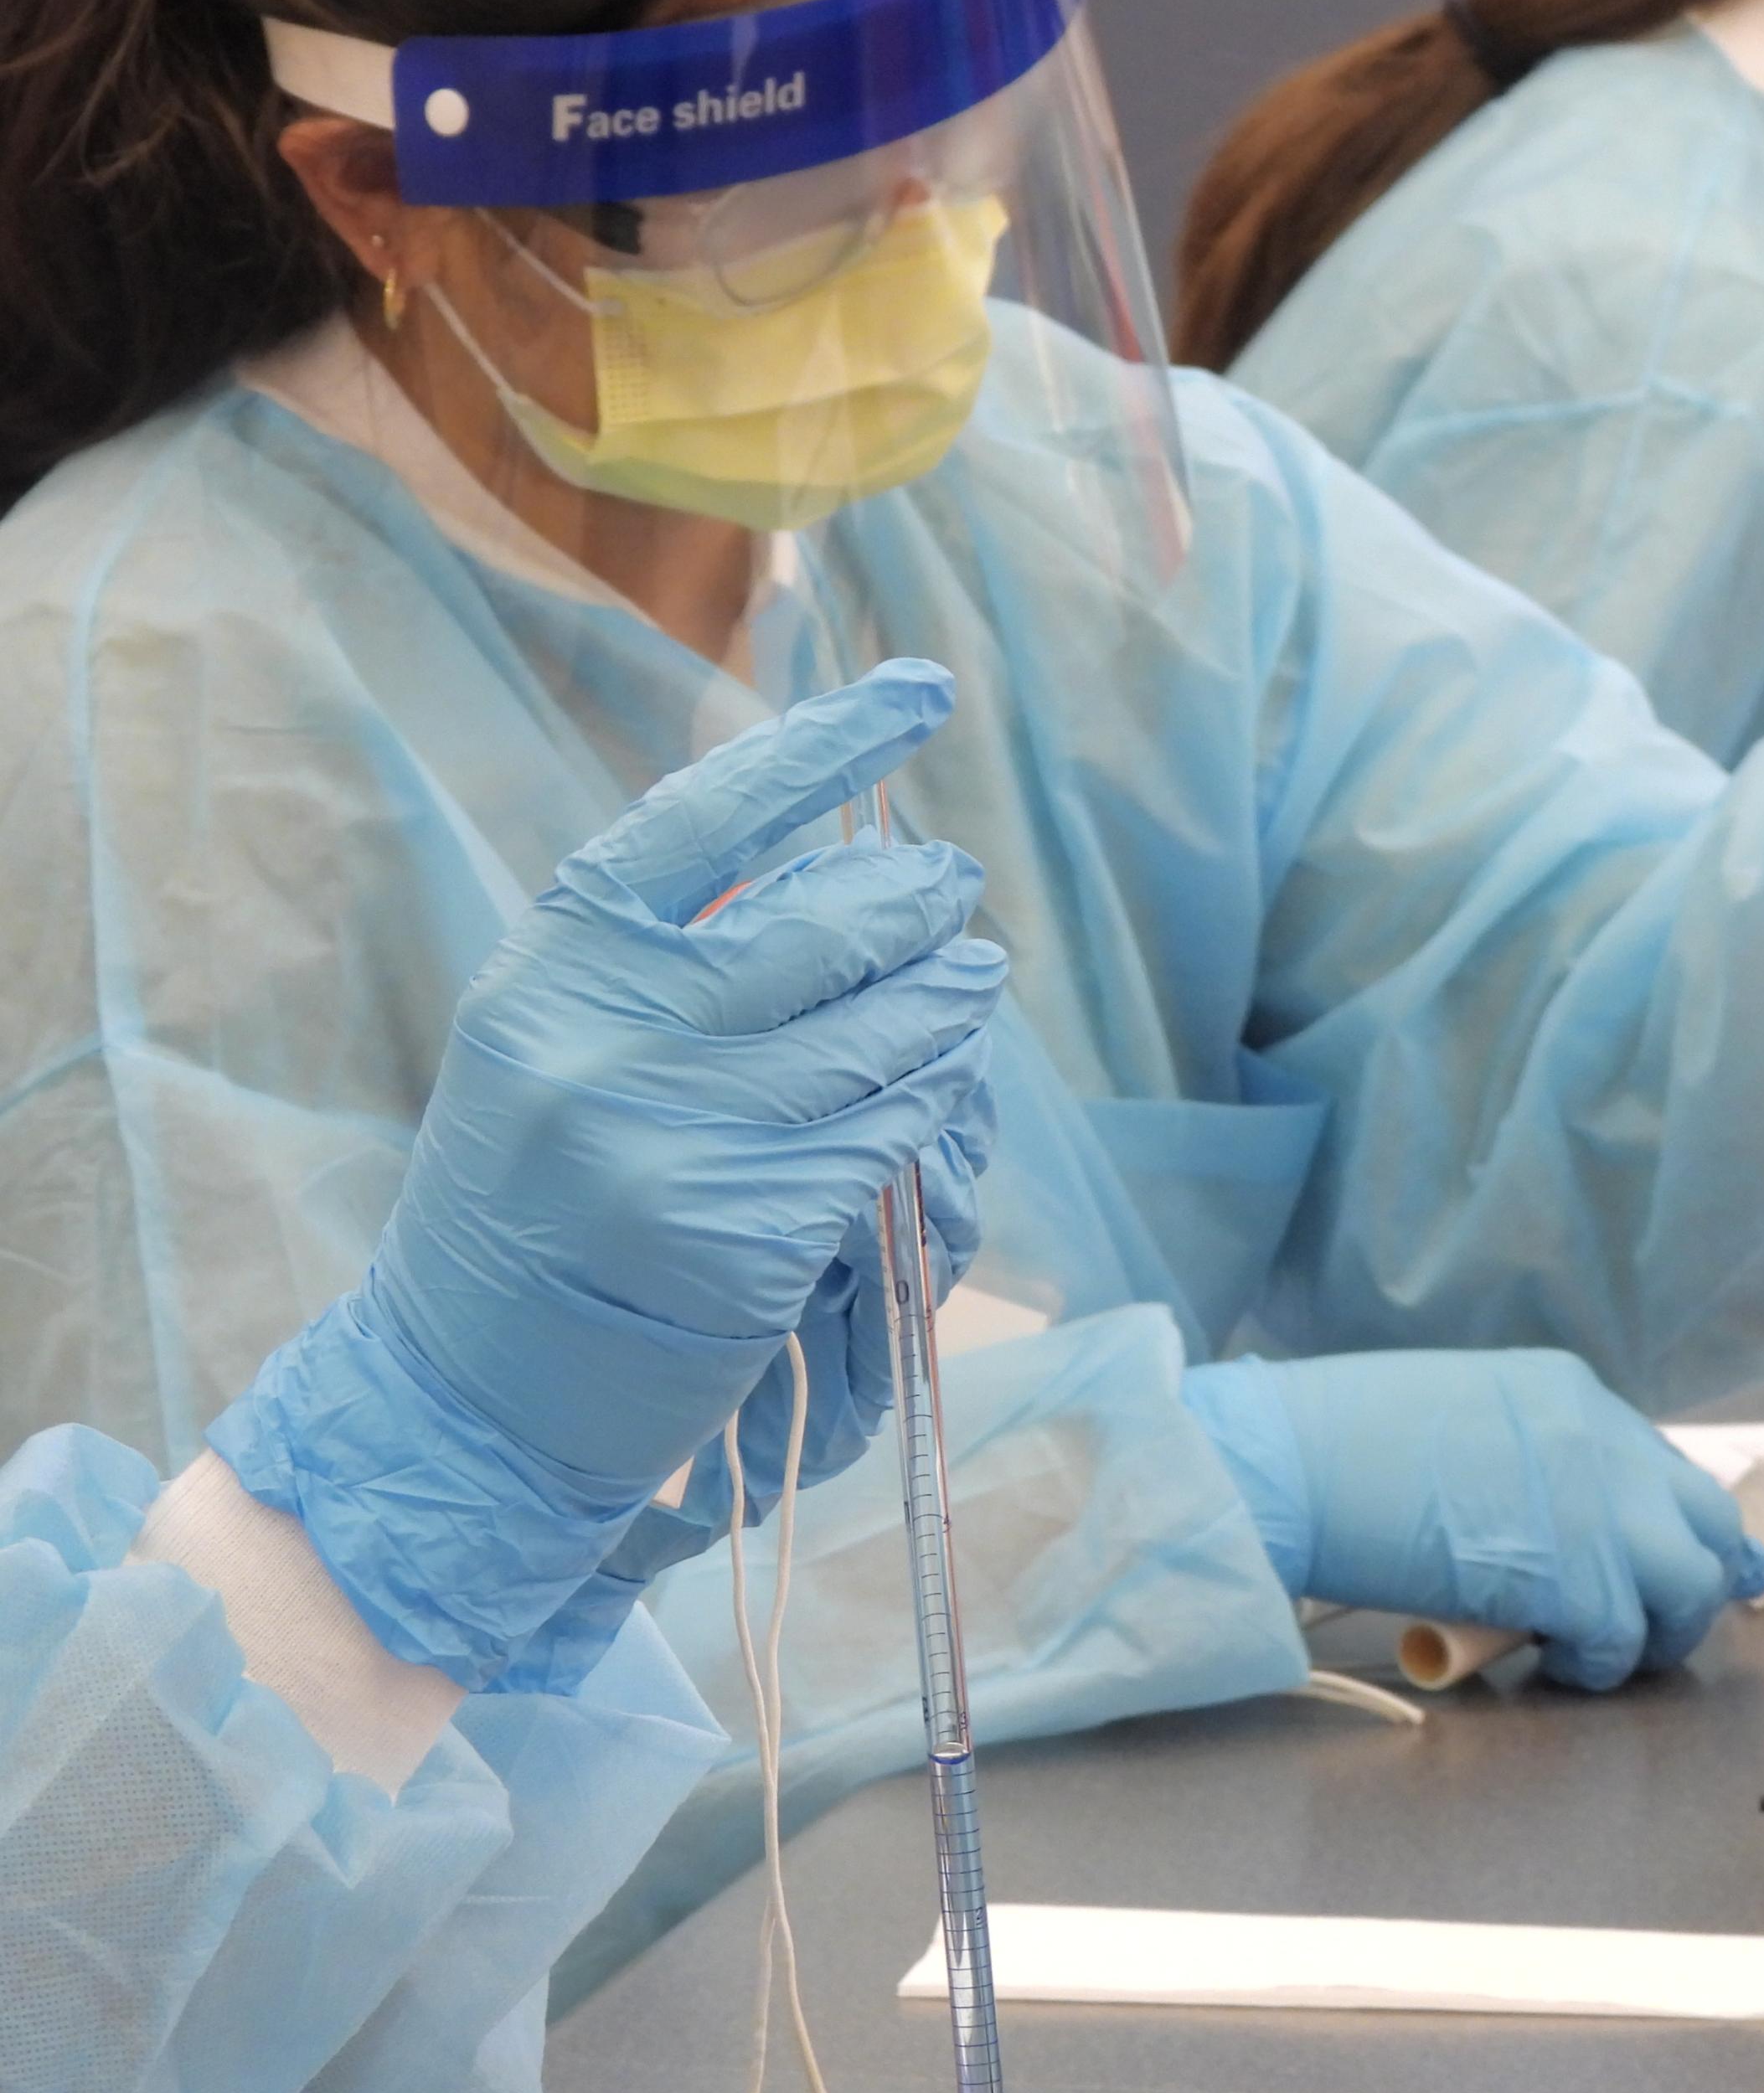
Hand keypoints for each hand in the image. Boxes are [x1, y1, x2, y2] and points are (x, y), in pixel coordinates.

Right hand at [209, 661, 1003, 1684]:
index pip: (712, 816)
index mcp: (556, 962)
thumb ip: (659, 948)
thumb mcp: (550, 1040)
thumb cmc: (523, 1206)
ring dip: (951, 1001)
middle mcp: (613, 1035)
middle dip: (916, 902)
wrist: (464, 1398)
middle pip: (826, 923)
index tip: (921, 694)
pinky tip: (947, 1085)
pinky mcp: (748, 1230)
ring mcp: (681, 1134)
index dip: (829, 746)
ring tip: (971, 984)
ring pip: (884, 1031)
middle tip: (955, 894)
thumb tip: (819, 845)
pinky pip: (891, 1133)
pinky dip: (935, 1101)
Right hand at [1182, 1349, 1763, 1691]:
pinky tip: (1565, 1668)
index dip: (1671, 1521)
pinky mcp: (1574, 1579)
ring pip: (1691, 1584)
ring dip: (1661, 1629)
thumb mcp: (1462, 1413)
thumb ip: (1524, 1451)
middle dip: (1700, 1573)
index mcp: (1570, 1394)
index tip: (1681, 1558)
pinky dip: (1603, 1665)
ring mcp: (1598, 1510)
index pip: (1658, 1464)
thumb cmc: (1340, 1441)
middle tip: (1666, 1618)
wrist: (1294, 1463)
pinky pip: (1625, 1639)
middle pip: (1705, 1516)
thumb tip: (1548, 1508)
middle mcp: (1603, 1441)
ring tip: (1609, 1654)